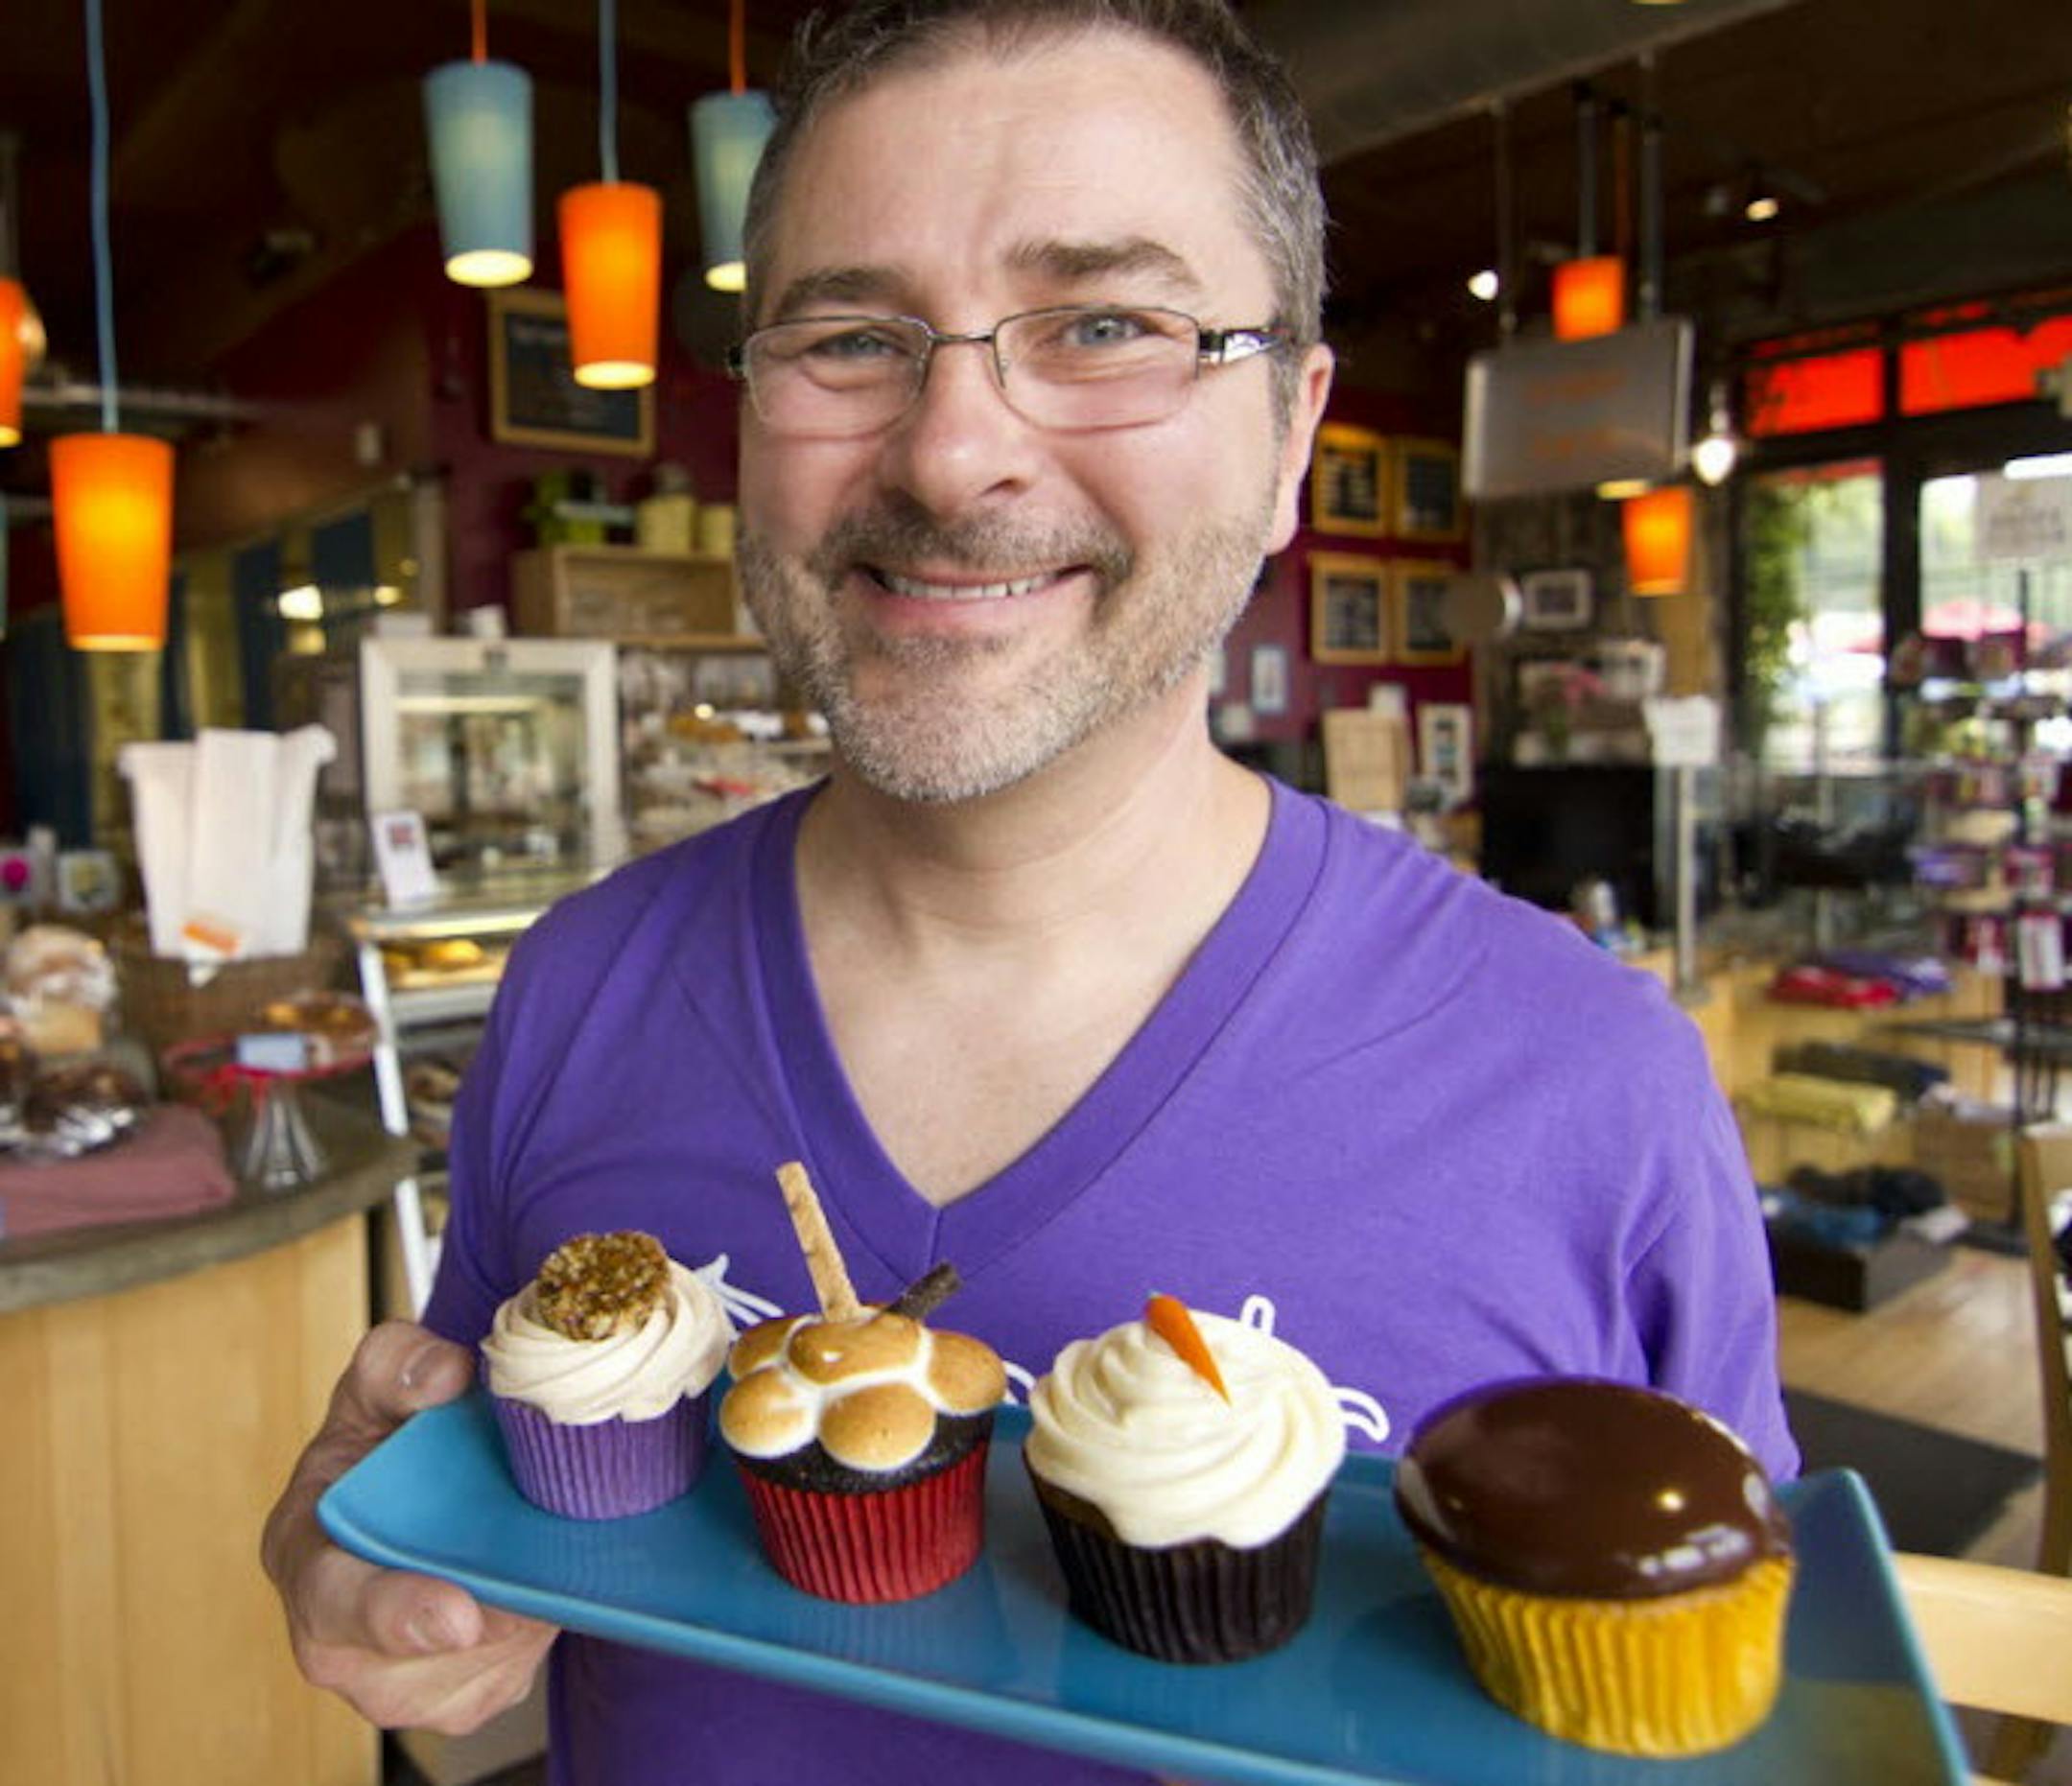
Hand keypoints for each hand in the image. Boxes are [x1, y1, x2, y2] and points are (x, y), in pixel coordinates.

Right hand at [262, 1320, 558, 1734]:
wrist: (426, 1480)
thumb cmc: (390, 1432)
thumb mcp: (381, 1380)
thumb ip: (398, 1363)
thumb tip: (445, 1376)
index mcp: (303, 1555)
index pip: (337, 1601)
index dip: (396, 1614)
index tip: (458, 1617)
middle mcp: (340, 1641)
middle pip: (424, 1658)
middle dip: (494, 1614)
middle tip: (546, 1574)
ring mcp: (402, 1683)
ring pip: (486, 1668)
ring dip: (528, 1613)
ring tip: (542, 1547)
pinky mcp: (465, 1695)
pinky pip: (516, 1674)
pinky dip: (543, 1626)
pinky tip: (546, 1574)